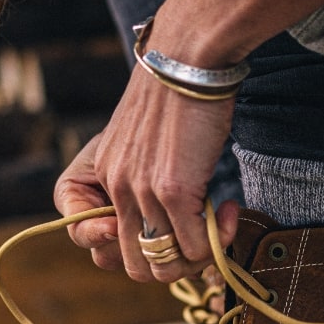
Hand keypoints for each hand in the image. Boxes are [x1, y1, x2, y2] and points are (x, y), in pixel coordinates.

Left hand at [52, 0, 323, 283]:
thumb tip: (173, 222)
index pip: (94, 242)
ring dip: (196, 257)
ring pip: (164, 264)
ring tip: (217, 227)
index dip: (130, 251)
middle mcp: (116, 188)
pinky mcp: (172, 191)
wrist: (189, 58)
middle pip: (133, 265)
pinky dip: (216, 241)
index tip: (166, 232)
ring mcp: (141, 193)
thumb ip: (143, 177)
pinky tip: (229, 211)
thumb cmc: (176, 94)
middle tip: (198, 237)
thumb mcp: (144, 138)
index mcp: (103, 174)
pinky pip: (194, 246)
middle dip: (171, 262)